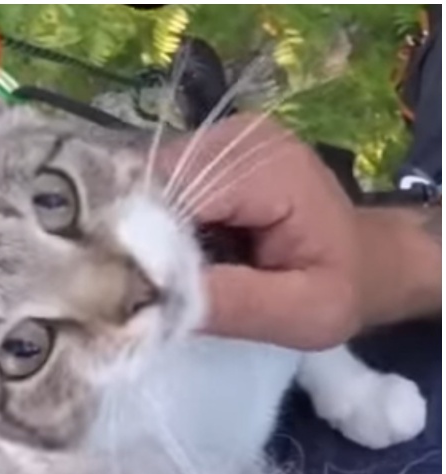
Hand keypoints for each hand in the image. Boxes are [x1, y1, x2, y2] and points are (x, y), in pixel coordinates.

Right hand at [158, 114, 366, 349]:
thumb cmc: (339, 286)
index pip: (173, 195)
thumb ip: (233, 303)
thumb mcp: (303, 312)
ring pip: (142, 183)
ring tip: (163, 272)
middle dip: (138, 238)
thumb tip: (146, 296)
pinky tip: (168, 251)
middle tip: (148, 291)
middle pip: (149, 183)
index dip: (143, 244)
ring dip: (140, 231)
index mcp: (268, 167)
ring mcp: (216, 136)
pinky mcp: (202, 149)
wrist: (361, 258)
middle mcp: (237, 136)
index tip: (137, 295)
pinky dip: (149, 222)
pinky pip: (151, 184)